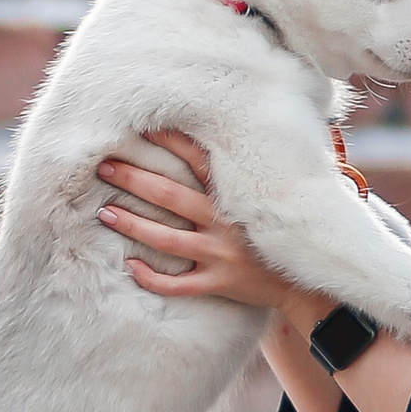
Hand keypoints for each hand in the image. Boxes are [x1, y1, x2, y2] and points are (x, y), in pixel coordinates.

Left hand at [96, 132, 328, 324]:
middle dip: (134, 179)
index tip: (141, 127)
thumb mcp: (276, 196)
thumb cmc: (282, 232)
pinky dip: (152, 278)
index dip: (170, 142)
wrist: (305, 282)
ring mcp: (221, 256)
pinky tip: (129, 266)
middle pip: (170, 196)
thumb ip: (254, 171)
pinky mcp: (219, 284)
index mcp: (239, 196)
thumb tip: (246, 126)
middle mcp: (227, 223)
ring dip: (133, 225)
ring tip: (105, 213)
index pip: (199, 160)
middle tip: (104, 167)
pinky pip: (179, 285)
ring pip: (167, 240)